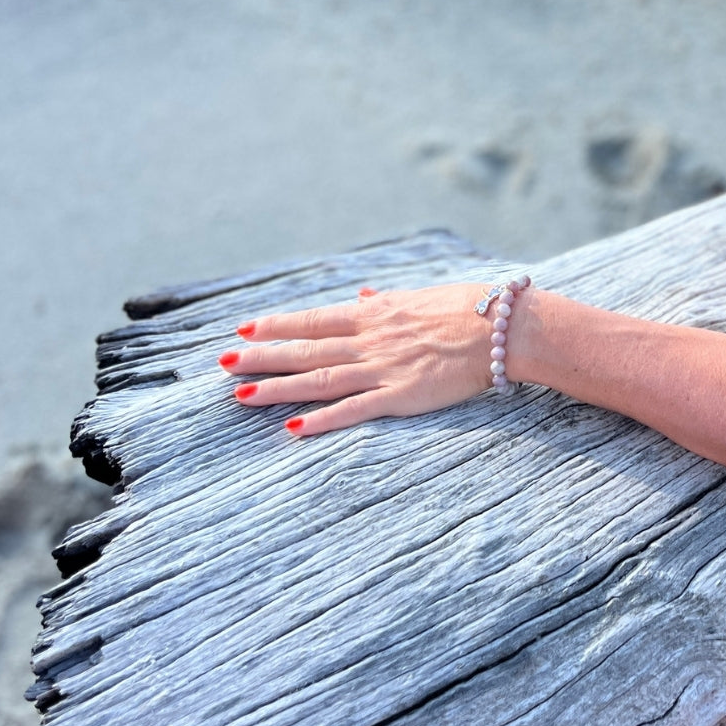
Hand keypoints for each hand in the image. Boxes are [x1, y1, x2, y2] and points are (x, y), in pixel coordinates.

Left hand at [217, 284, 491, 435]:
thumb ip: (386, 301)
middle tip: (221, 365)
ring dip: (277, 389)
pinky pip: (354, 410)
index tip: (243, 329)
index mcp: (375, 313)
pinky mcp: (401, 396)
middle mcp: (370, 339)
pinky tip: (293, 429)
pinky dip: (322, 420)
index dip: (276, 325)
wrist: (503, 328)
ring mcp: (383, 368)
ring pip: (319, 379)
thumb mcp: (420, 296)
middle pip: (305, 350)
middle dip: (261, 358)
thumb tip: (361, 296)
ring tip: (240, 396)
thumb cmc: (469, 309)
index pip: (314, 319)